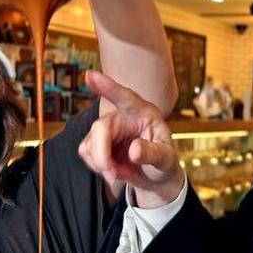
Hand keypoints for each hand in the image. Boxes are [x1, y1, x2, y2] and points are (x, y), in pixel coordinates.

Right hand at [80, 71, 184, 206]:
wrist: (155, 176)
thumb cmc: (163, 162)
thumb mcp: (166, 160)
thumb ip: (153, 153)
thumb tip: (134, 150)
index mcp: (143, 113)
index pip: (125, 97)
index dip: (108, 87)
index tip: (90, 75)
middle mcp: (123, 117)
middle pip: (101, 127)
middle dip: (102, 154)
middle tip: (112, 174)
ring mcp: (107, 129)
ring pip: (89, 143)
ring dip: (100, 164)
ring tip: (117, 174)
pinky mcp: (96, 142)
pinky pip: (86, 152)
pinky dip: (96, 166)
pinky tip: (111, 170)